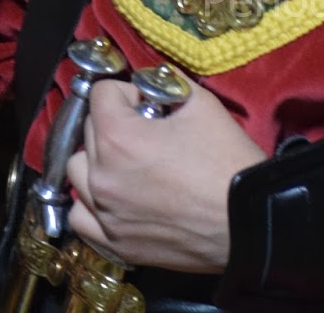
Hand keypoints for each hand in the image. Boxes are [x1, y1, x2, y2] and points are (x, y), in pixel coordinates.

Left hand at [66, 79, 265, 273]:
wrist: (246, 220)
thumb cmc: (225, 159)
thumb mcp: (201, 103)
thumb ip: (166, 82)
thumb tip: (150, 81)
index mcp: (118, 138)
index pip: (102, 94)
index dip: (130, 91)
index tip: (152, 102)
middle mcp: (101, 176)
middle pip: (88, 130)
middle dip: (115, 121)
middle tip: (149, 129)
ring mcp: (105, 213)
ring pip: (77, 173)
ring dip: (97, 160)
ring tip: (129, 162)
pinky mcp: (114, 242)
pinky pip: (81, 216)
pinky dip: (92, 202)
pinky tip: (117, 195)